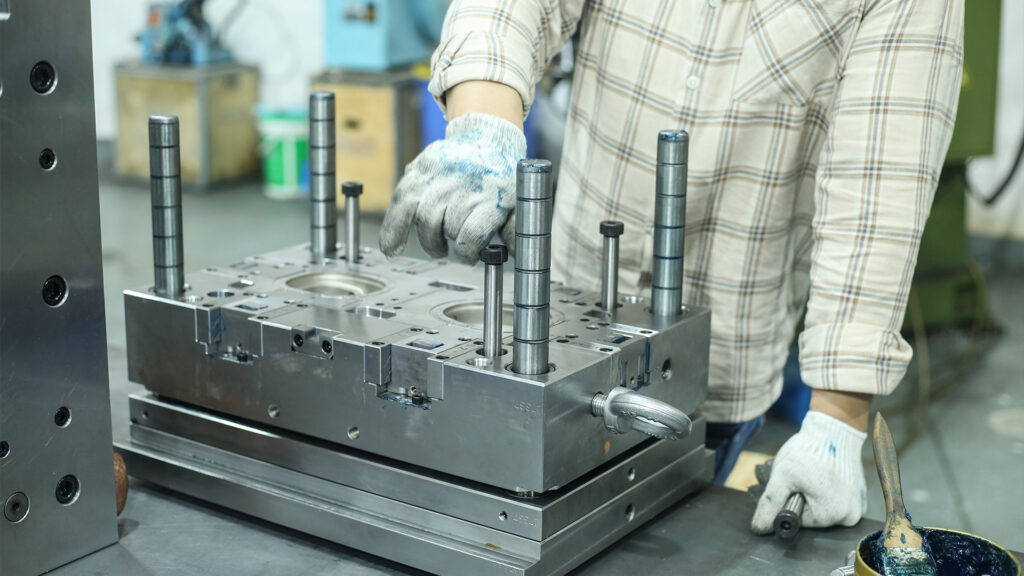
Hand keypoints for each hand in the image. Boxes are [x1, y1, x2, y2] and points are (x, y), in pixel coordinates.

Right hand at [379, 113, 525, 263]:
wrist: (485, 139)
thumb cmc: (500, 177)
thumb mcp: (516, 201)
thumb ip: (515, 231)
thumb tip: (514, 255)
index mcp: (489, 194)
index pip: (471, 234)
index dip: (468, 252)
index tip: (470, 256)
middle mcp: (462, 184)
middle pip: (448, 228)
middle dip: (451, 242)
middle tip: (455, 245)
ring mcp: (438, 178)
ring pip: (425, 221)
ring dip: (429, 241)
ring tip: (437, 246)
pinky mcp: (418, 172)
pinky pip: (400, 205)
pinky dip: (393, 230)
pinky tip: (391, 248)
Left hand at [751, 411, 866, 533]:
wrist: (834, 429)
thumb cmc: (808, 450)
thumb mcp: (782, 476)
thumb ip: (770, 504)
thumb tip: (759, 529)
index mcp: (833, 515)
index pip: (799, 521)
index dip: (789, 502)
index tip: (791, 484)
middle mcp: (850, 516)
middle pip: (813, 517)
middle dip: (802, 499)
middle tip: (801, 477)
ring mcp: (857, 506)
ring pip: (823, 509)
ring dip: (813, 495)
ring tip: (813, 474)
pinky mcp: (859, 496)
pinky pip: (836, 501)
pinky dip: (827, 491)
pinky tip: (824, 475)